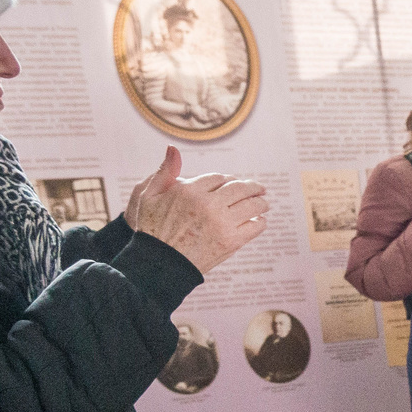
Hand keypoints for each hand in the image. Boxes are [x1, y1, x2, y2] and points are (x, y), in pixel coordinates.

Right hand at [126, 146, 268, 274]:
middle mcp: (208, 204)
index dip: (227, 180)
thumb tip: (173, 148)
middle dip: (252, 187)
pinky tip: (259, 221)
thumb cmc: (149, 229)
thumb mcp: (147, 195)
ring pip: (251, 205)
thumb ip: (164, 172)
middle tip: (260, 189)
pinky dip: (260, 222)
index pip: (219, 178)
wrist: (157, 264)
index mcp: (189, 190)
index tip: (232, 183)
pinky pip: (254, 227)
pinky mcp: (231, 241)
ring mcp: (221, 222)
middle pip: (239, 188)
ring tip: (264, 203)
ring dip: (260, 202)